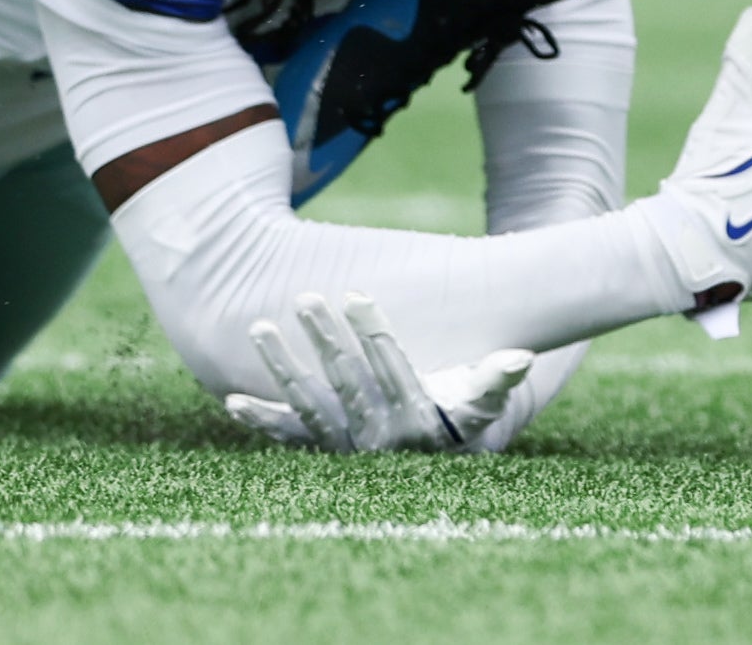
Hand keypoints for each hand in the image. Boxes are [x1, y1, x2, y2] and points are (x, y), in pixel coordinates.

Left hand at [220, 292, 537, 453]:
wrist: (436, 459)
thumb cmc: (461, 414)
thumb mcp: (484, 399)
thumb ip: (498, 378)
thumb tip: (519, 358)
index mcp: (418, 421)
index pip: (392, 368)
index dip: (374, 331)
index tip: (357, 292)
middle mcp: (378, 441)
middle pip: (346, 383)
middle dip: (325, 340)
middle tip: (306, 298)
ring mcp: (346, 448)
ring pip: (310, 406)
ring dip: (283, 368)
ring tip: (260, 328)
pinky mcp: (324, 450)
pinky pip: (290, 436)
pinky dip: (262, 420)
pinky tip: (232, 401)